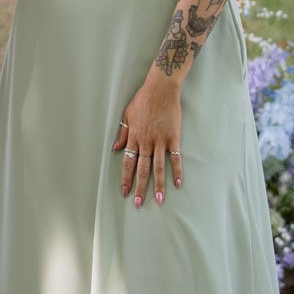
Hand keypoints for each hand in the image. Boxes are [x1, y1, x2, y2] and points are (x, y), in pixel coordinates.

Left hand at [112, 68, 183, 207]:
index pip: (128, 162)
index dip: (127, 178)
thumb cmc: (143, 100)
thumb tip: (115, 148)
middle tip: (139, 203)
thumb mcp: (127, 115)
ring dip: (159, 185)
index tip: (125, 192)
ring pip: (159, 167)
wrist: (161, 89)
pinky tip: (177, 183)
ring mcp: (161, 141)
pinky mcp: (173, 138)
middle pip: (142, 169)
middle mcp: (146, 142)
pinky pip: (175, 158)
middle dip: (140, 187)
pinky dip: (177, 171)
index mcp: (134, 137)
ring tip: (160, 200)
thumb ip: (123, 133)